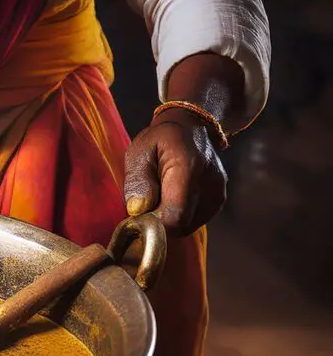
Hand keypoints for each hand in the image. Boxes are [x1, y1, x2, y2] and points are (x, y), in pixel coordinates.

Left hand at [123, 107, 227, 235]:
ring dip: (168, 218)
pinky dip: (179, 215)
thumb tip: (138, 209)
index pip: (173, 218)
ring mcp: (216, 195)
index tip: (139, 212)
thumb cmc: (161, 138)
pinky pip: (193, 222)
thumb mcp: (139, 151)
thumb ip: (137, 179)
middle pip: (178, 226)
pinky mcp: (218, 202)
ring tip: (162, 193)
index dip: (151, 223)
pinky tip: (174, 196)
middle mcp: (209, 185)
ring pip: (185, 227)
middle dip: (158, 221)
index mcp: (187, 169)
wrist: (193, 128)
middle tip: (148, 200)